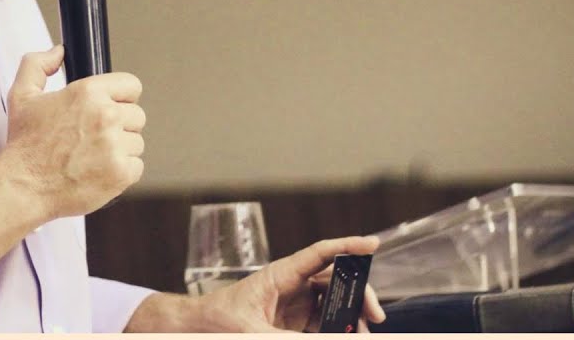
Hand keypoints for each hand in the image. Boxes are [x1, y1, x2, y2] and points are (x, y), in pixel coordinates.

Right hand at [1, 45, 145, 218]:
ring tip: (93, 156)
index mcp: (88, 93)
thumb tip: (59, 52)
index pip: (131, 85)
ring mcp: (115, 145)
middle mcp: (105, 116)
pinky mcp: (121, 172)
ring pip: (137, 142)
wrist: (22, 186)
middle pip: (137, 115)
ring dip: (121, 150)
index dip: (121, 97)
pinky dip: (122, 172)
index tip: (110, 108)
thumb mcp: (22, 95)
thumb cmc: (23, 144)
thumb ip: (37, 65)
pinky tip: (99, 172)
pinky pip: (137, 166)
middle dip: (120, 125)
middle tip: (95, 137)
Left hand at [198, 235, 384, 331]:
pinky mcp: (294, 318)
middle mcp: (292, 282)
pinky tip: (345, 335)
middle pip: (335, 279)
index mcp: (281, 273)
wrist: (199, 326)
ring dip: (350, 314)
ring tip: (362, 332)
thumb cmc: (218, 319)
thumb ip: (285, 338)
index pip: (321, 253)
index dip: (348, 246)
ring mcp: (295, 300)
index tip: (373, 244)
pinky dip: (336, 327)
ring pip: (333, 300)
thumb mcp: (253, 332)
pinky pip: (323, 318)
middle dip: (358, 293)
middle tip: (375, 316)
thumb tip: (323, 339)